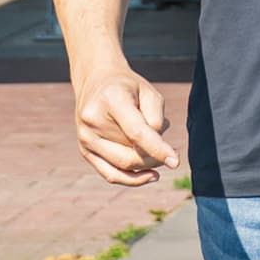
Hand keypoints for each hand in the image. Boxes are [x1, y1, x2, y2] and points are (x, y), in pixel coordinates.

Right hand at [70, 60, 177, 189]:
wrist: (96, 81)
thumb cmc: (128, 86)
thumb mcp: (149, 92)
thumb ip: (156, 119)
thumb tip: (157, 151)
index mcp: (111, 99)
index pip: (136, 132)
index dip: (158, 149)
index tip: (175, 162)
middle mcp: (93, 120)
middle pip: (130, 153)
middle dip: (155, 157)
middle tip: (171, 151)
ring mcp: (85, 138)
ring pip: (122, 166)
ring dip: (146, 165)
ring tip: (158, 153)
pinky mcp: (84, 150)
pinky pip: (110, 174)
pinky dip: (132, 179)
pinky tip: (150, 175)